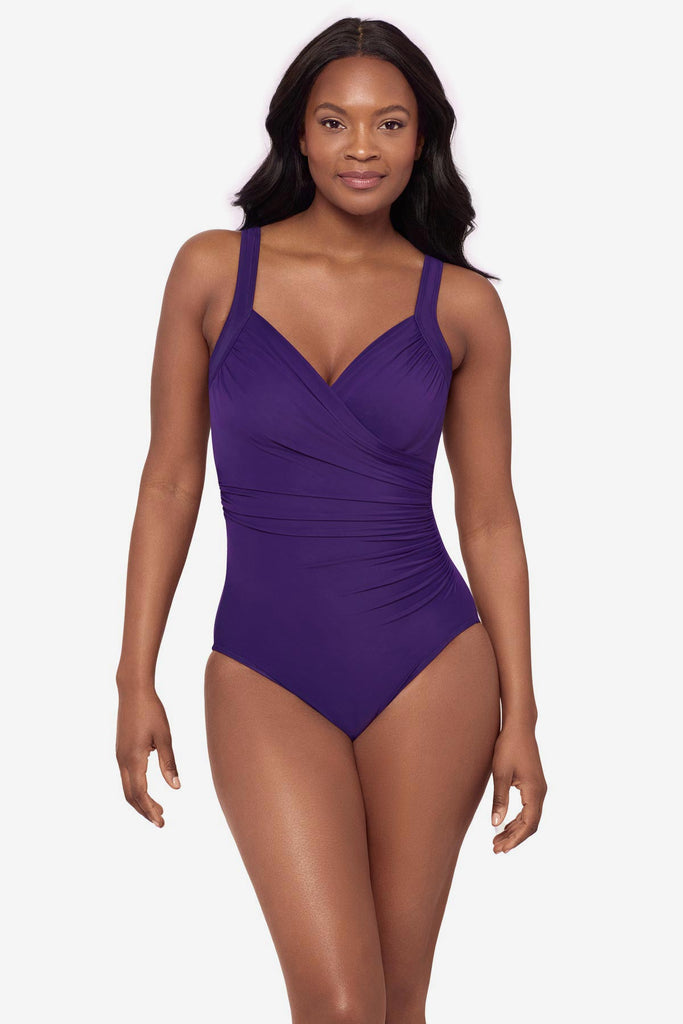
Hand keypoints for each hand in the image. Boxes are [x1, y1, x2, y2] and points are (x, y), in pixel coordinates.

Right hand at [116, 688, 180, 826]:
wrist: (133, 691)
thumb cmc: (152, 711)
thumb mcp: (165, 737)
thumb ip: (169, 763)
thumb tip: (176, 787)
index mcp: (134, 759)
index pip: (140, 794)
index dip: (150, 810)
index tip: (161, 822)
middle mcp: (122, 760)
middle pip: (130, 796)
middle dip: (145, 811)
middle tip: (161, 822)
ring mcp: (119, 756)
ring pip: (126, 788)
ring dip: (140, 802)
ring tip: (157, 810)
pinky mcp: (120, 751)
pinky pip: (126, 777)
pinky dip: (136, 790)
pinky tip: (148, 790)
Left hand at [490, 721, 546, 853]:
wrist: (519, 727)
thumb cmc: (509, 747)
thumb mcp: (500, 773)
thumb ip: (499, 799)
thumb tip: (495, 823)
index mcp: (534, 791)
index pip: (529, 824)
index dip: (515, 839)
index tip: (502, 849)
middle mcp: (540, 792)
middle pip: (530, 824)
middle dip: (514, 838)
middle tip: (495, 848)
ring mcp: (539, 789)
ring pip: (530, 818)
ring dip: (515, 830)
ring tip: (497, 839)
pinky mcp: (534, 785)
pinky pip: (528, 809)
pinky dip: (517, 819)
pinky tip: (504, 823)